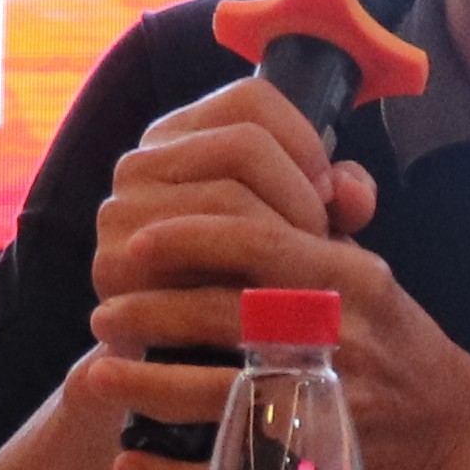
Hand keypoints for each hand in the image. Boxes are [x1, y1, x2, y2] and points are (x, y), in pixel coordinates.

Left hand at [71, 211, 469, 469]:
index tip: (135, 243)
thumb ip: (308, 228)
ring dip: (144, 386)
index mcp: (347, 278)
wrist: (451, 427)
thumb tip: (231, 184)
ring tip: (96, 376)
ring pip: (214, 395)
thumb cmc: (394, 337)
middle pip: (222, 314)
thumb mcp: (367, 270)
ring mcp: (325, 403)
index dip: (188, 236)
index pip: (257, 239)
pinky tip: (127, 463)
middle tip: (102, 313)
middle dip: (149, 312)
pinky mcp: (314, 464)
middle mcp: (338, 336)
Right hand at [86, 73, 375, 313]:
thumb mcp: (298, 229)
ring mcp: (121, 211)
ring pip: (227, 195)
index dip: (305, 142)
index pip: (251, 102)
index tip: (326, 193)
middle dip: (299, 196)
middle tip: (316, 243)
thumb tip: (352, 193)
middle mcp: (140, 162)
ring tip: (295, 272)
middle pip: (245, 143)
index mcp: (180, 137)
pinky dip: (247, 277)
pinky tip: (268, 301)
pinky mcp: (117, 264)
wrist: (180, 367)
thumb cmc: (249, 283)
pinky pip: (197, 255)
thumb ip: (336, 198)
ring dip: (280, 236)